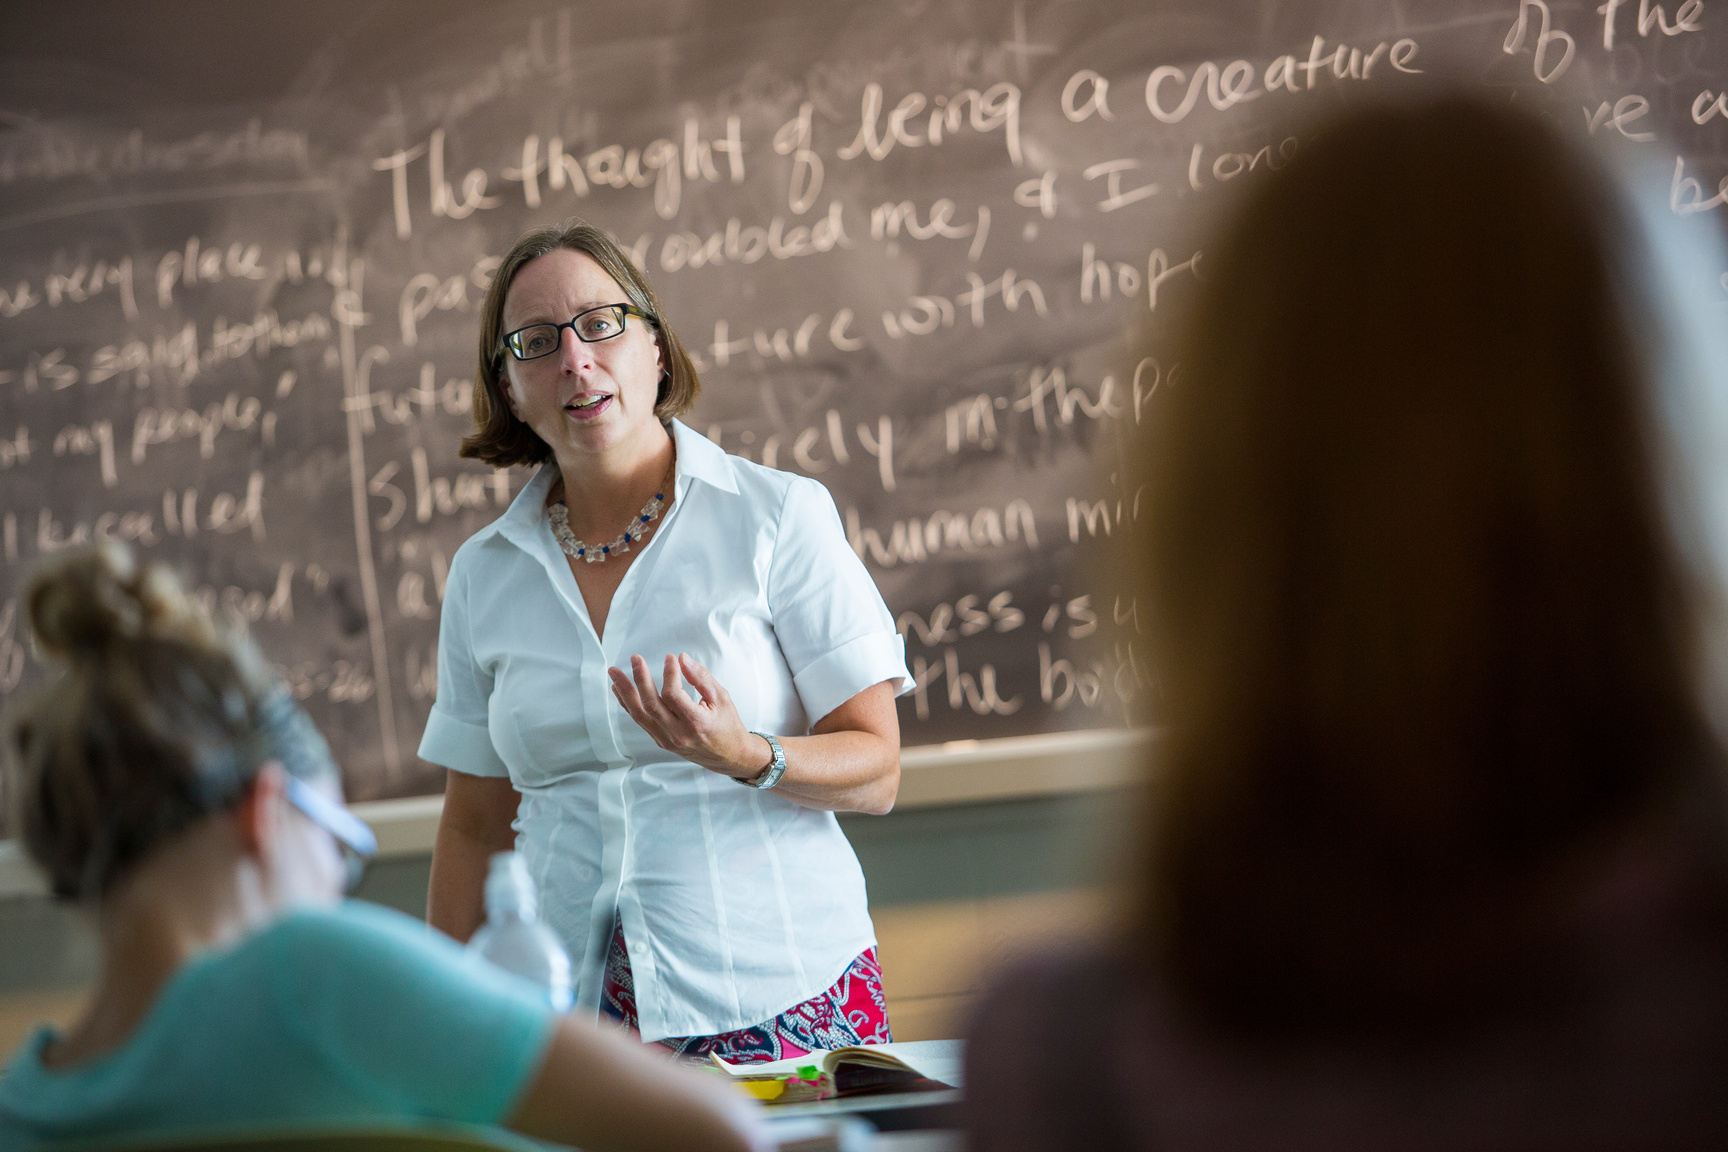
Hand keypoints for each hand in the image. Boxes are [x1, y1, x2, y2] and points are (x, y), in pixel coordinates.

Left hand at [607, 653, 769, 778]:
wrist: (728, 755)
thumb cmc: (727, 724)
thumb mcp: (722, 698)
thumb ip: (701, 677)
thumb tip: (681, 658)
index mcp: (697, 723)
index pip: (674, 696)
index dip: (669, 674)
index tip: (671, 658)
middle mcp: (679, 734)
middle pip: (651, 705)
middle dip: (640, 679)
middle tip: (635, 658)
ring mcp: (667, 739)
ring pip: (640, 714)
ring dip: (625, 691)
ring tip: (614, 673)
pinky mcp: (661, 740)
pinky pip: (640, 721)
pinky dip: (628, 704)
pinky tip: (618, 689)